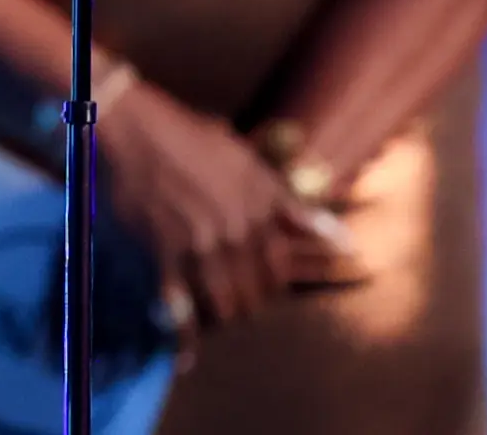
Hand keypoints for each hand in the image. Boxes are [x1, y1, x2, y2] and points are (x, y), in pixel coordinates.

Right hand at [94, 84, 349, 333]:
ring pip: (225, 305)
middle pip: (256, 295)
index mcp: (260, 211)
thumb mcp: (252, 166)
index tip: (262, 289)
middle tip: (237, 304)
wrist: (140, 129)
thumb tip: (346, 241)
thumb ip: (294, 209)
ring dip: (222, 318)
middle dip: (249, 305)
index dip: (273, 285)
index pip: (281, 271)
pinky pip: (179, 307)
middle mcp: (237, 233)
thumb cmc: (196, 139)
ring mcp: (201, 245)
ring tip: (215, 318)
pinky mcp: (166, 253)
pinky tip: (186, 357)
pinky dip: (183, 338)